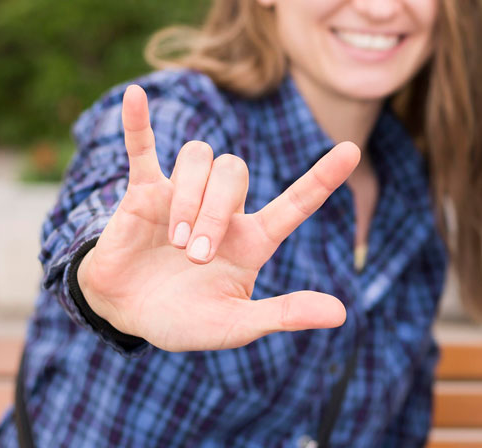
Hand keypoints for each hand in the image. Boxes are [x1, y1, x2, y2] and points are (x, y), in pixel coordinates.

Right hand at [77, 85, 360, 351]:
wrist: (129, 314)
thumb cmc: (186, 320)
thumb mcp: (236, 325)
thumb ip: (284, 314)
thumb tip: (341, 314)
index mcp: (254, 239)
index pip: (297, 201)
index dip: (323, 176)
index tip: (352, 150)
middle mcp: (225, 210)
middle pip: (236, 173)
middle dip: (214, 213)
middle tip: (194, 256)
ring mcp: (183, 194)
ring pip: (198, 158)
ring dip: (187, 197)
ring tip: (171, 240)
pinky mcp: (143, 192)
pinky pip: (142, 148)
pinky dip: (139, 124)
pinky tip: (136, 95)